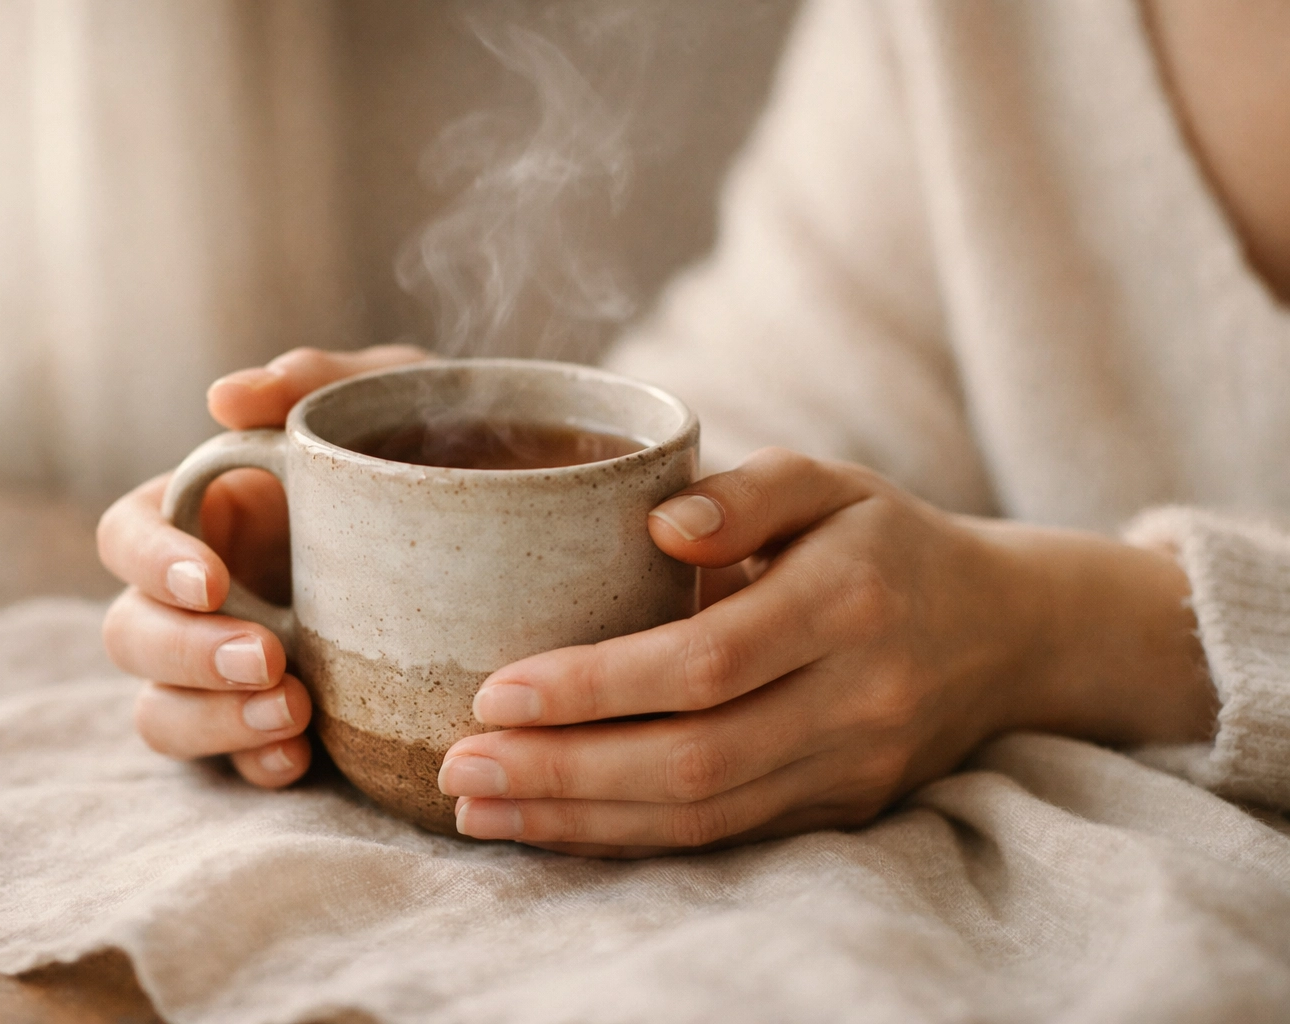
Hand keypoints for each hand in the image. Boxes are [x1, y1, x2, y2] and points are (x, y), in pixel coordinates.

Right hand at [98, 345, 427, 785]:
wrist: (514, 537)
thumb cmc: (432, 448)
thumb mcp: (391, 401)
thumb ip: (315, 383)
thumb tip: (224, 396)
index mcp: (208, 513)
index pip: (129, 533)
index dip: (150, 559)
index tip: (211, 580)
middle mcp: (204, 597)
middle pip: (130, 634)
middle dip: (185, 653)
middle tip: (271, 656)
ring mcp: (231, 669)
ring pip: (161, 711)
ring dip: (212, 719)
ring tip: (295, 713)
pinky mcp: (273, 726)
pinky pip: (230, 764)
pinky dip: (254, 764)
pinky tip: (300, 758)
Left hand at [437, 448, 1214, 857]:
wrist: (1005, 633)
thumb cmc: (886, 541)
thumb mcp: (830, 481)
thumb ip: (748, 491)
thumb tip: (660, 525)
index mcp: (848, 600)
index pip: (707, 662)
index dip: (596, 687)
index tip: (496, 690)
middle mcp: (857, 697)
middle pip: (695, 761)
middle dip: (563, 773)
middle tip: (457, 766)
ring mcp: (852, 769)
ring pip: (703, 819)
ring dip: (580, 821)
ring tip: (478, 810)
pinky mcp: (839, 812)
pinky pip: (722, 840)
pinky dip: (628, 840)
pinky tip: (553, 825)